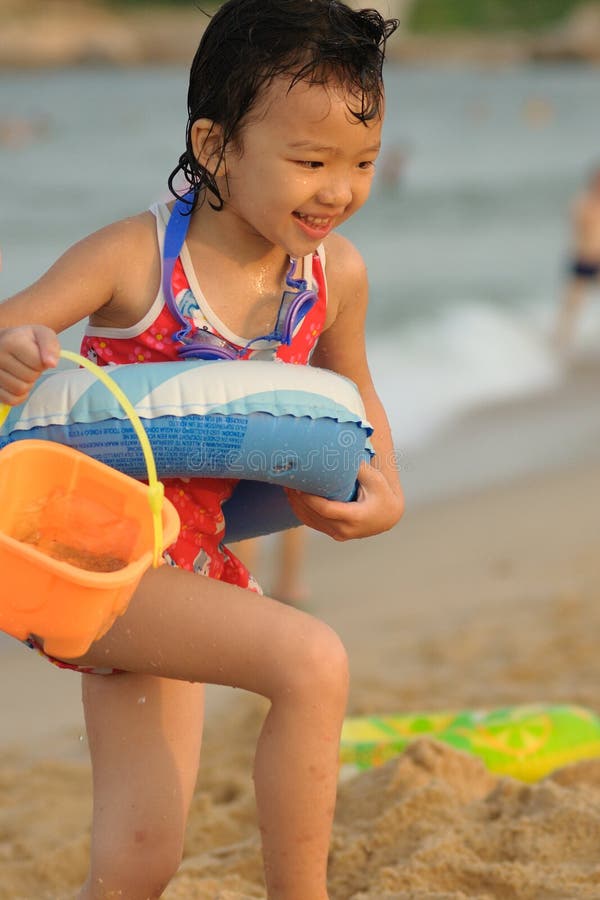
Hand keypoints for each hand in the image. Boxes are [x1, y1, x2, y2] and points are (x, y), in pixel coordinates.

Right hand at [0, 325, 59, 404]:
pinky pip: (11, 400)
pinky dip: (19, 396)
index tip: (35, 355)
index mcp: (10, 341)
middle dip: (34, 372)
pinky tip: (17, 382)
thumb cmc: (25, 339)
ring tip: (21, 371)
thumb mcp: (42, 334)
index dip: (42, 362)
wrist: (4, 342)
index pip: (38, 363)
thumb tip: (52, 364)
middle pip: (29, 378)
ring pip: (20, 390)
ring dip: (27, 384)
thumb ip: (50, 346)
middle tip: (27, 363)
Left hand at [285, 462, 403, 540]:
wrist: (387, 517)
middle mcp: (345, 530)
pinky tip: (292, 496)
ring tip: (286, 485)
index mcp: (355, 517)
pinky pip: (312, 523)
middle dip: (299, 498)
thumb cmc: (382, 494)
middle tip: (288, 479)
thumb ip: (358, 467)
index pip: (325, 509)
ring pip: (310, 520)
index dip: (309, 498)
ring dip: (296, 504)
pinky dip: (300, 510)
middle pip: (314, 514)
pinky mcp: (333, 534)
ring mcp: (338, 534)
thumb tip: (339, 449)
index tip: (298, 485)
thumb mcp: (375, 479)